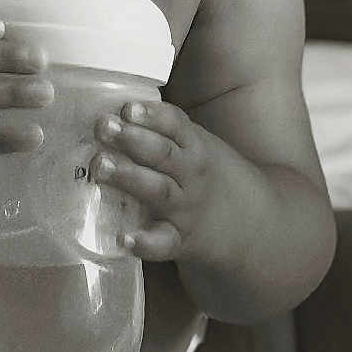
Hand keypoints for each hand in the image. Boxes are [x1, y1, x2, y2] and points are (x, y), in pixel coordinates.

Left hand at [91, 98, 219, 261]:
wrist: (250, 225)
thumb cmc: (204, 177)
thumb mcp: (195, 147)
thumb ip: (163, 132)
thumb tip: (113, 112)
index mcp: (194, 146)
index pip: (175, 125)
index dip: (152, 115)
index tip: (127, 108)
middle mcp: (191, 174)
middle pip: (163, 154)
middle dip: (132, 139)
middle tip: (104, 127)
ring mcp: (185, 207)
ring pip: (158, 190)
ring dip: (129, 177)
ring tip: (100, 166)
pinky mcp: (179, 240)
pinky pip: (163, 243)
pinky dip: (145, 242)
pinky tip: (124, 239)